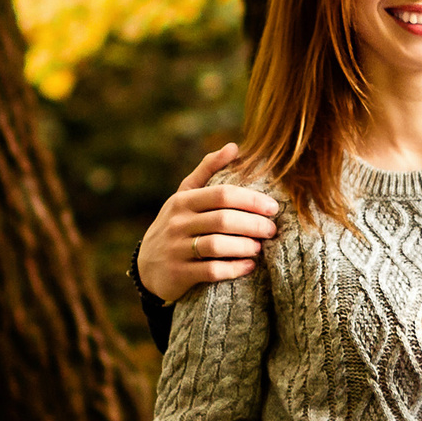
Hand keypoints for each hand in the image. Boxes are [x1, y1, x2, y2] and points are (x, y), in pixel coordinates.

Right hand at [137, 143, 280, 306]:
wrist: (147, 267)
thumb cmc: (177, 225)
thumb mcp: (185, 195)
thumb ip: (208, 170)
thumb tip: (234, 147)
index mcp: (183, 201)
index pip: (222, 195)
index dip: (252, 201)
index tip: (274, 208)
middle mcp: (178, 223)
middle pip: (223, 220)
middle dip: (253, 224)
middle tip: (272, 230)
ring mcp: (176, 249)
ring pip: (217, 245)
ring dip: (245, 246)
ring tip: (260, 247)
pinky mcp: (179, 274)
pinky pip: (212, 271)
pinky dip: (234, 268)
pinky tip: (249, 266)